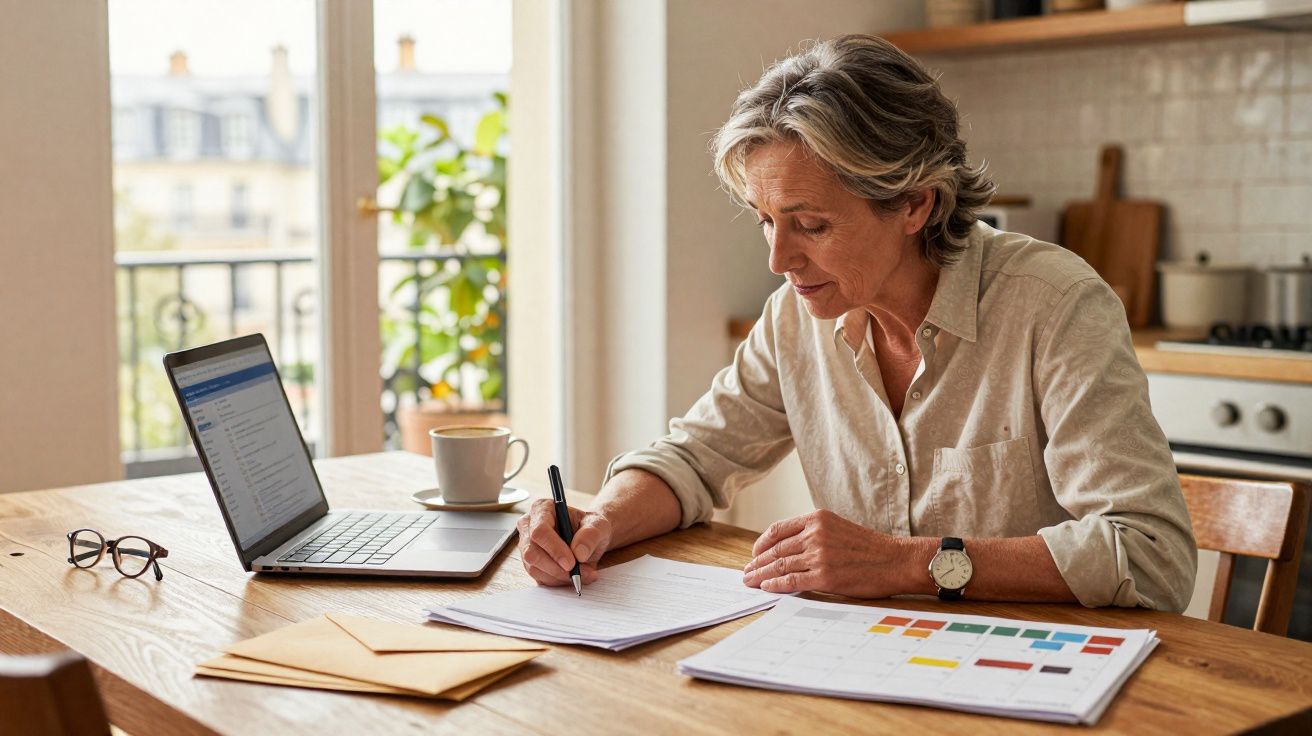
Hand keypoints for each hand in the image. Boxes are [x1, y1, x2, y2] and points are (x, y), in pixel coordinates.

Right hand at [516, 499, 612, 586]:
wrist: (590, 539)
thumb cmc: (591, 527)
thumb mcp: (599, 526)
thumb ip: (591, 535)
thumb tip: (579, 553)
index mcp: (542, 509)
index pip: (539, 531)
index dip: (554, 549)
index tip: (571, 563)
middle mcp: (529, 526)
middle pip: (531, 552)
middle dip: (556, 567)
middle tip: (577, 573)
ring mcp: (527, 546)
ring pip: (534, 568)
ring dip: (559, 576)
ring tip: (582, 574)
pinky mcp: (531, 563)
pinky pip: (539, 578)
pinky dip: (558, 581)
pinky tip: (573, 576)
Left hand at [741, 509, 911, 597]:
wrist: (896, 560)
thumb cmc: (870, 548)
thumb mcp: (838, 528)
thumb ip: (814, 534)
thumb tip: (788, 549)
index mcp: (817, 519)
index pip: (778, 529)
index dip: (761, 543)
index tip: (754, 553)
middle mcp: (815, 534)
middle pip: (775, 549)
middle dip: (757, 562)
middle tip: (746, 571)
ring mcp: (818, 555)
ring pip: (779, 565)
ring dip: (761, 575)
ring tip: (750, 581)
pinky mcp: (824, 576)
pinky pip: (791, 580)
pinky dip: (775, 584)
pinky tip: (766, 587)